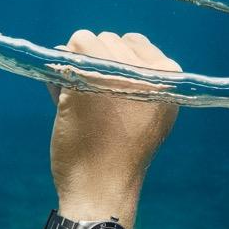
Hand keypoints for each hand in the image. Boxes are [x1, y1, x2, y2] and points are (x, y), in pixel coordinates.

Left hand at [48, 30, 180, 224]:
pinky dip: (58, 72)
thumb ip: (131, 78)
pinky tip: (65, 102)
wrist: (103, 189)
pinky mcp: (85, 80)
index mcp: (169, 78)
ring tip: (81, 103)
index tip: (111, 91)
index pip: (135, 43)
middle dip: (94, 64)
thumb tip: (85, 45)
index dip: (116, 62)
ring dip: (74, 65)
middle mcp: (147, 71)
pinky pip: (65, 54)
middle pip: (108, 39)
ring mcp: (116, 73)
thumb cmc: (119, 154)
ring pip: (84, 40)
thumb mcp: (145, 113)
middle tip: (94, 103)